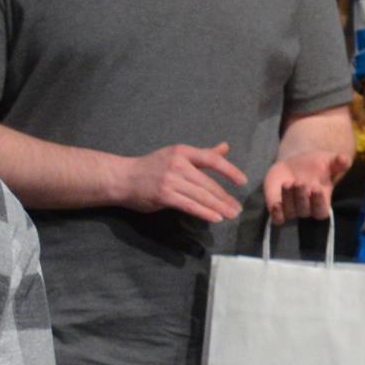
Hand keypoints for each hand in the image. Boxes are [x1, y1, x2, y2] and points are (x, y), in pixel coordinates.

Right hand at [118, 142, 247, 223]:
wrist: (122, 178)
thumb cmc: (150, 167)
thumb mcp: (176, 155)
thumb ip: (202, 154)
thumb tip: (225, 147)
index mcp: (182, 151)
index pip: (212, 159)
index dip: (229, 171)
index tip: (242, 181)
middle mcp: (178, 164)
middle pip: (208, 183)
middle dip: (225, 197)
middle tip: (237, 208)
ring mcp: (170, 180)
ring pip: (201, 195)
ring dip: (219, 207)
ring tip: (231, 214)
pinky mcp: (164, 195)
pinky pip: (189, 205)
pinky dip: (204, 212)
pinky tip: (215, 217)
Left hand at [262, 145, 350, 222]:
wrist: (295, 164)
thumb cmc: (315, 164)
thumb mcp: (329, 160)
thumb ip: (338, 162)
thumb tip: (344, 159)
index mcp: (321, 200)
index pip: (322, 211)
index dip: (319, 202)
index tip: (316, 188)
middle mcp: (306, 207)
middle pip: (305, 211)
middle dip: (302, 197)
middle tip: (299, 182)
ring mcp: (291, 209)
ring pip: (290, 212)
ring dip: (288, 199)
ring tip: (287, 183)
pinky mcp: (277, 208)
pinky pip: (277, 219)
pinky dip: (276, 214)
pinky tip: (276, 205)